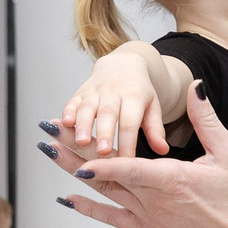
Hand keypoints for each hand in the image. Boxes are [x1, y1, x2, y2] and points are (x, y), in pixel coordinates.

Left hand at [58, 80, 227, 227]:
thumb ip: (206, 119)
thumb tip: (194, 86)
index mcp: (172, 180)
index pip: (128, 170)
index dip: (99, 163)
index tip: (73, 153)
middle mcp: (154, 201)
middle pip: (106, 176)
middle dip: (73, 154)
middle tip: (46, 137)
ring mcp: (149, 217)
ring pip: (104, 194)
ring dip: (74, 174)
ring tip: (49, 154)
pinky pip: (113, 219)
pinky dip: (89, 209)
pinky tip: (67, 197)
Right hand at [61, 42, 166, 156]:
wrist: (123, 64)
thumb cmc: (139, 92)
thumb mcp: (152, 107)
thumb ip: (155, 129)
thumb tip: (163, 150)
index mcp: (134, 97)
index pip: (131, 122)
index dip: (128, 142)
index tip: (127, 162)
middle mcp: (114, 92)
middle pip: (108, 114)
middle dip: (104, 133)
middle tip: (103, 152)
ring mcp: (95, 91)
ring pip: (87, 107)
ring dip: (82, 125)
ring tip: (81, 142)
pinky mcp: (80, 92)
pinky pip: (72, 101)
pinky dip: (67, 112)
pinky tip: (64, 125)